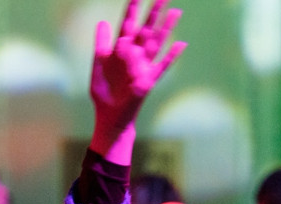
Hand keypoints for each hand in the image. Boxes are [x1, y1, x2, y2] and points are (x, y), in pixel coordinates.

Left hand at [90, 0, 185, 162]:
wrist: (108, 116)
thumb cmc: (103, 92)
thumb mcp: (98, 65)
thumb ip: (101, 44)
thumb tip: (103, 22)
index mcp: (121, 49)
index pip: (128, 24)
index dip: (133, 9)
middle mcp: (135, 55)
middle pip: (146, 30)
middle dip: (153, 13)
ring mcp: (143, 67)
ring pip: (156, 43)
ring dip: (165, 28)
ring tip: (176, 12)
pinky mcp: (148, 81)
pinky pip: (162, 67)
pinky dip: (171, 56)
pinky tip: (181, 44)